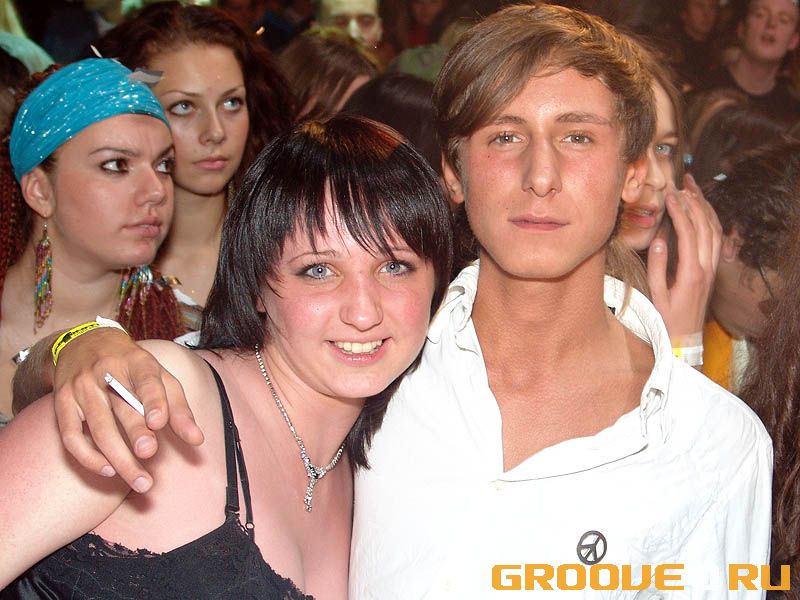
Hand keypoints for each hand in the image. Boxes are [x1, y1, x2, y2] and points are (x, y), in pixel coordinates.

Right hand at [52, 328, 203, 491]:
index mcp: (136, 361)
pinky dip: (88, 456)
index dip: (152, 400)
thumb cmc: (132, 366)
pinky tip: (108, 470)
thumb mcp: (160, 377)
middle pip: (122, 407)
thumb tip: (197, 440)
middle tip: (149, 454)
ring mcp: (81, 387)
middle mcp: (106, 372)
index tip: (159, 422)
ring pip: (98, 427)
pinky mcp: (62, 402)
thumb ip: (179, 408)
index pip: (146, 380)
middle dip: (136, 432)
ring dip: (118, 457)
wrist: (84, 342)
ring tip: (140, 481)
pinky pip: (71, 435)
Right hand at [647, 173, 721, 343]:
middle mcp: (707, 268)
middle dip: (694, 201)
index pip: (688, 234)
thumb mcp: (656, 296)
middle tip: (681, 183)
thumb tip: (659, 240)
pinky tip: (701, 210)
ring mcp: (713, 268)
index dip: (680, 211)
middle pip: (706, 226)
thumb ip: (657, 267)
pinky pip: (717, 239)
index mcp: (692, 273)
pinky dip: (710, 220)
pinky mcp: (713, 270)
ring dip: (705, 207)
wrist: (685, 340)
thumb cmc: (666, 319)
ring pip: (715, 230)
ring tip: (692, 189)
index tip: (670, 194)